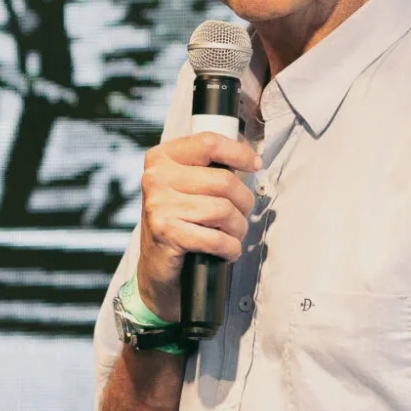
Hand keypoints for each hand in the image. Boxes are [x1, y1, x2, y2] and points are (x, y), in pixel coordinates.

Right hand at [135, 131, 260, 321]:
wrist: (156, 269)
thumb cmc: (179, 224)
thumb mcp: (187, 188)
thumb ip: (210, 169)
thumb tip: (251, 159)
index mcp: (161, 158)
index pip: (209, 142)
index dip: (239, 153)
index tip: (255, 164)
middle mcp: (156, 177)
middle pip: (224, 180)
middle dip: (243, 202)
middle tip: (241, 215)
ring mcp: (158, 205)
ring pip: (224, 210)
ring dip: (238, 228)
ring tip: (232, 235)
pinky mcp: (166, 232)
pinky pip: (216, 238)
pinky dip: (229, 248)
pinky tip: (226, 250)